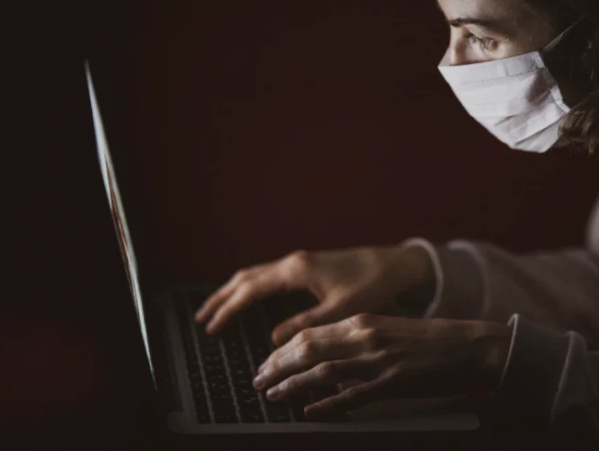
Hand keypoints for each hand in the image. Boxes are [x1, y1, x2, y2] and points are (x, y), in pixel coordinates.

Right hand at [194, 245, 433, 344]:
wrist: (396, 264)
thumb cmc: (373, 285)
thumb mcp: (340, 311)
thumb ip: (305, 325)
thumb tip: (274, 338)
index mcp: (297, 270)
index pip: (250, 290)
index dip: (229, 309)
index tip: (212, 328)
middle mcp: (294, 262)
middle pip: (246, 278)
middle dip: (222, 298)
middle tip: (202, 319)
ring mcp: (300, 261)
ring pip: (256, 274)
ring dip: (234, 291)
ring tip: (217, 309)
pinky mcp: (308, 266)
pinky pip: (269, 275)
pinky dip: (251, 286)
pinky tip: (249, 298)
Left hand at [252, 314, 511, 419]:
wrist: (469, 347)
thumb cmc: (431, 340)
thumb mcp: (389, 329)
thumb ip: (359, 338)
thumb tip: (327, 353)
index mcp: (363, 321)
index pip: (310, 333)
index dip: (282, 349)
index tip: (266, 361)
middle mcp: (365, 337)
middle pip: (307, 350)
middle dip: (276, 366)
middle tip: (258, 379)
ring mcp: (377, 361)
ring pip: (320, 372)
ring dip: (291, 385)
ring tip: (272, 395)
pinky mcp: (390, 384)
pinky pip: (349, 397)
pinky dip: (324, 404)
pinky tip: (308, 411)